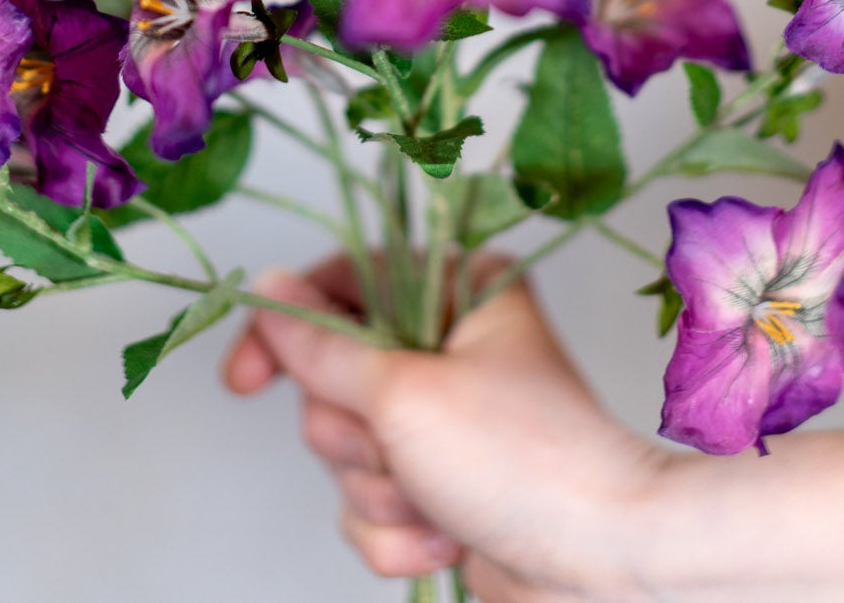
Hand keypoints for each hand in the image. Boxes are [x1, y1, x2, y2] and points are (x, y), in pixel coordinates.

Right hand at [224, 256, 672, 600]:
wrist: (600, 563)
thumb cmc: (526, 459)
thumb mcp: (405, 394)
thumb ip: (322, 348)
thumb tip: (267, 293)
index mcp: (458, 288)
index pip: (341, 281)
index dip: (284, 328)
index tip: (242, 380)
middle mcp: (448, 345)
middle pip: (332, 378)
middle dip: (355, 436)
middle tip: (398, 451)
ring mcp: (443, 420)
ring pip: (344, 450)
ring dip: (379, 492)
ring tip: (437, 502)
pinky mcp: (439, 486)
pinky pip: (369, 506)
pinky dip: (396, 533)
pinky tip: (445, 539)